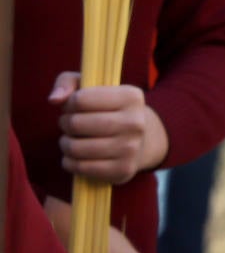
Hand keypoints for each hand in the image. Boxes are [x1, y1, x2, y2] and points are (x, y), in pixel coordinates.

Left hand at [49, 73, 167, 183]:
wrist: (142, 140)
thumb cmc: (108, 110)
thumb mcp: (93, 87)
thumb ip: (68, 82)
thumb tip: (54, 99)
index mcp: (131, 97)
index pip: (80, 99)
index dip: (69, 103)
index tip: (74, 107)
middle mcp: (136, 122)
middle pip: (76, 123)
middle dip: (65, 124)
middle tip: (70, 125)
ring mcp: (131, 148)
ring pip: (75, 147)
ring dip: (65, 144)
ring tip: (71, 140)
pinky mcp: (123, 170)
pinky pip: (80, 167)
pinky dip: (69, 162)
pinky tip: (75, 156)